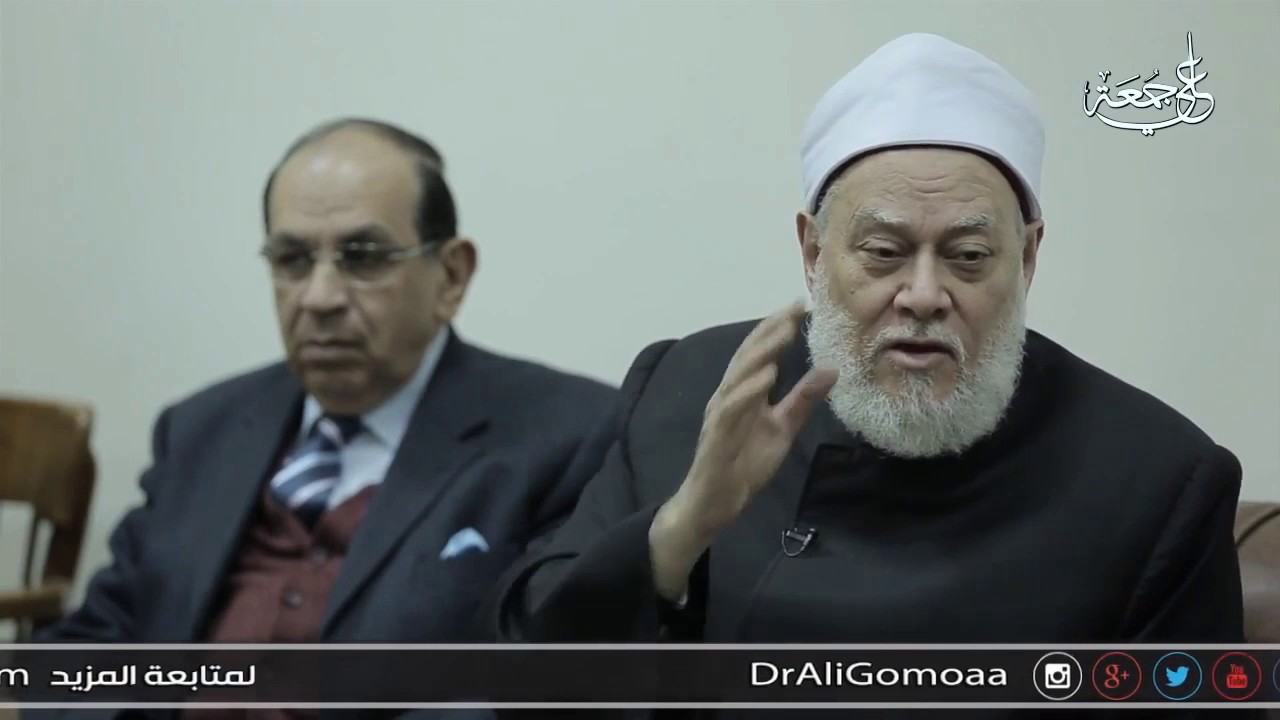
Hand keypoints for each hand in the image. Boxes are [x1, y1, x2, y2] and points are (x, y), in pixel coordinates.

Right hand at [649, 301, 837, 599]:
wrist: (715, 502)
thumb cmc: (744, 464)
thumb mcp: (783, 429)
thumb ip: (803, 400)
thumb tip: (831, 369)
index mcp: (744, 393)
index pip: (761, 354)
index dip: (778, 329)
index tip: (801, 305)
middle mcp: (729, 396)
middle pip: (748, 356)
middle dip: (770, 331)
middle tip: (794, 308)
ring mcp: (721, 414)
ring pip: (739, 376)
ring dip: (761, 352)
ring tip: (783, 332)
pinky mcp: (716, 436)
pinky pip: (731, 408)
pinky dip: (748, 390)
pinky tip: (766, 376)